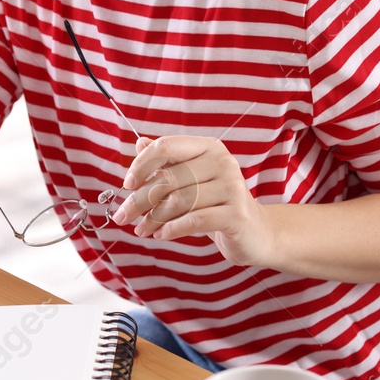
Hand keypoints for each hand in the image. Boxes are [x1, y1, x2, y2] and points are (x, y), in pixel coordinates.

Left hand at [108, 135, 277, 267]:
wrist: (256, 232)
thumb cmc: (217, 204)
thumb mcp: (191, 180)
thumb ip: (168, 162)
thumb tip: (139, 143)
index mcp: (208, 147)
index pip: (167, 146)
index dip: (142, 164)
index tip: (127, 184)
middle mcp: (222, 161)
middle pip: (169, 178)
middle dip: (140, 200)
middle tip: (123, 217)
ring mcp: (232, 187)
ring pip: (179, 201)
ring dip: (154, 218)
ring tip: (142, 230)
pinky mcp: (237, 214)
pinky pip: (194, 220)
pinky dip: (172, 229)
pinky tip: (161, 235)